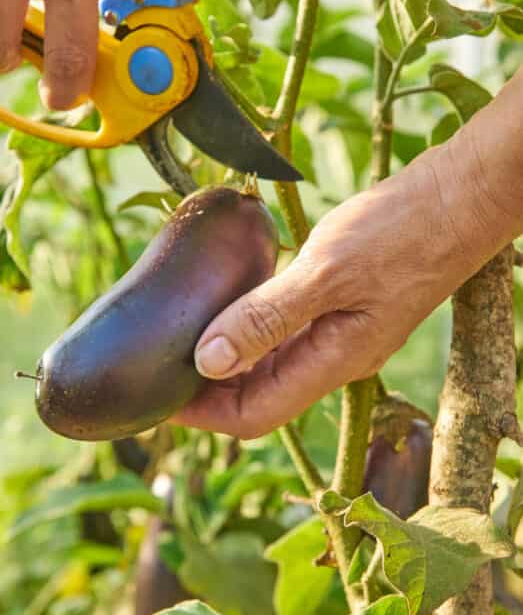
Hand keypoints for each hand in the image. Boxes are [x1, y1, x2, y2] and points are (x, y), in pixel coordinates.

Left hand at [174, 132, 513, 438]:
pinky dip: (251, 325)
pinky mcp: (342, 306)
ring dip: (225, 357)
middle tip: (156, 361)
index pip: (254, 414)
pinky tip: (228, 300)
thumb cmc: (400, 232)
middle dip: (206, 389)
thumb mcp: (326, 272)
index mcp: (333, 363)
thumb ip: (266, 317)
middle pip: (258, 395)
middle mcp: (335, 359)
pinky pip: (286, 332)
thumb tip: (207, 362)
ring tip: (179, 333)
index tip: (157, 392)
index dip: (202, 412)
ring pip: (271, 364)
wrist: (458, 199)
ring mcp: (340, 334)